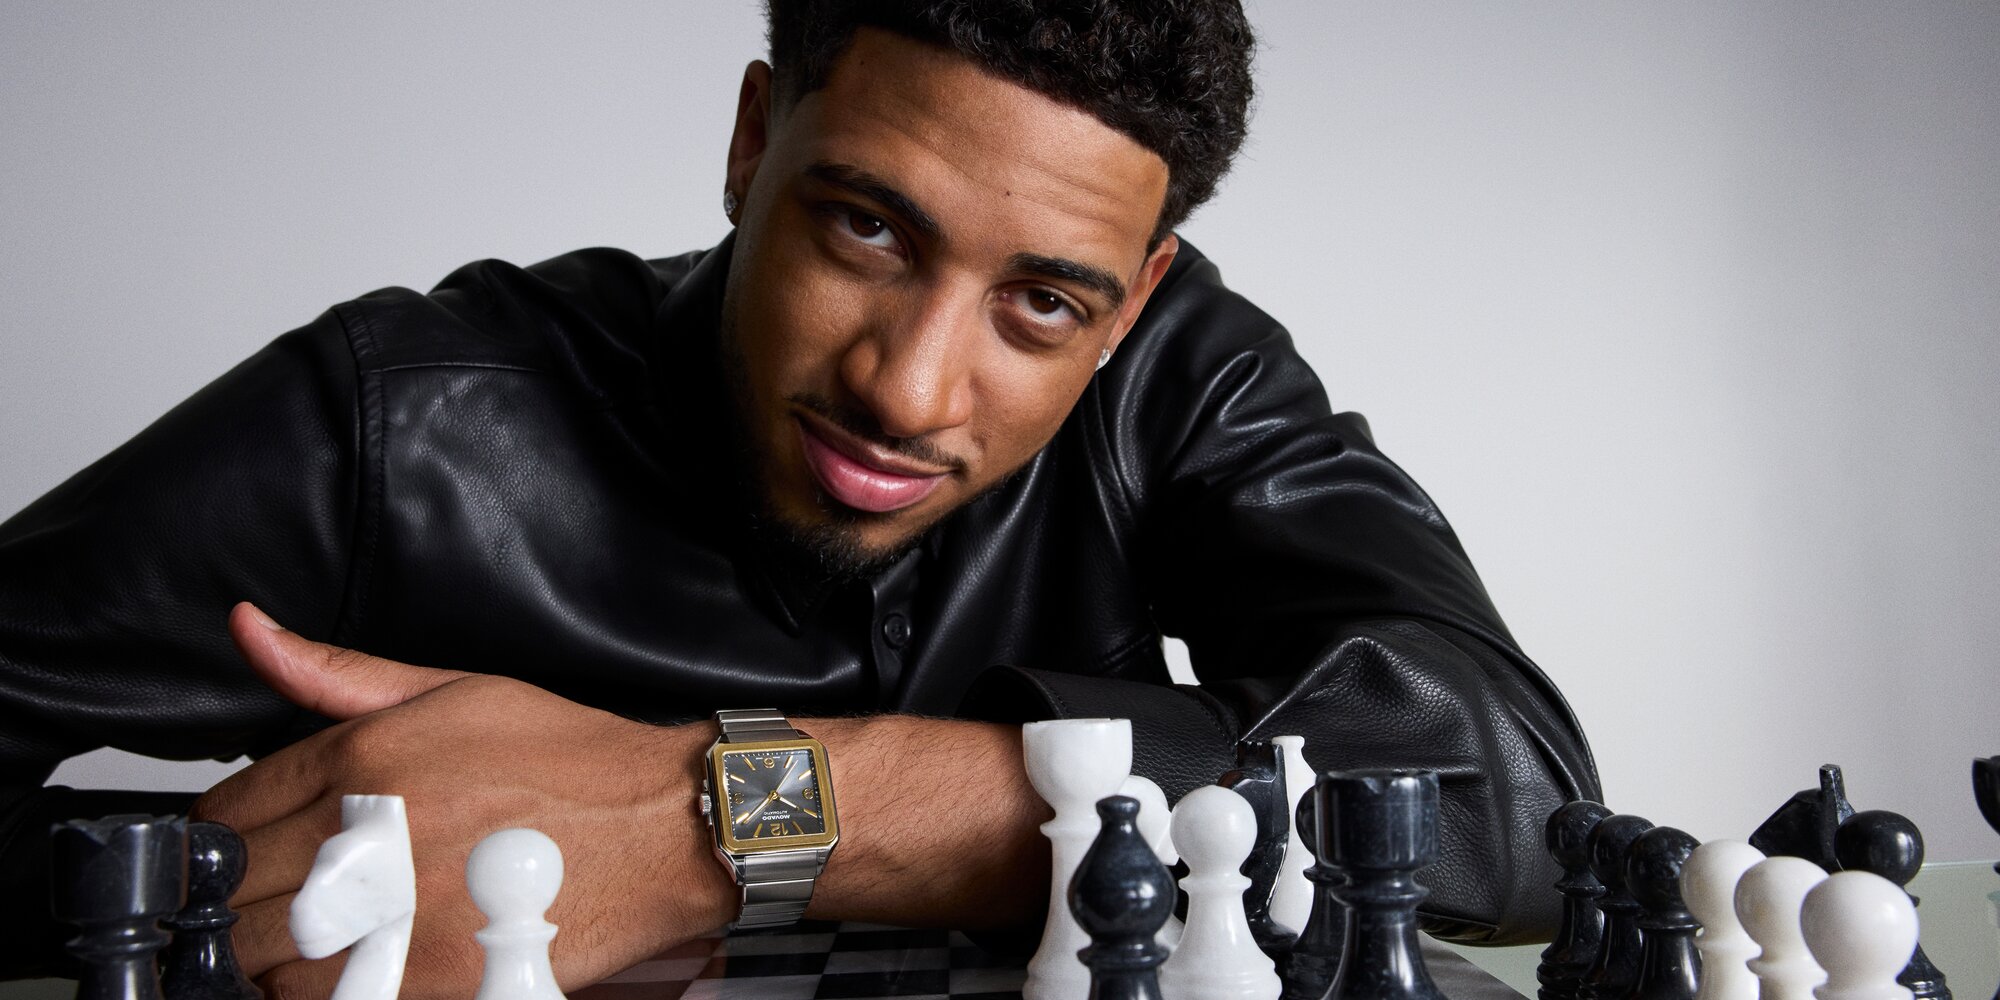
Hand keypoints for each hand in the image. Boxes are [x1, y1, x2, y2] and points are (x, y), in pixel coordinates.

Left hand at [192, 603, 733, 999]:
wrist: (665, 830)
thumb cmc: (572, 762)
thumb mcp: (456, 689)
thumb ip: (338, 673)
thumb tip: (250, 630)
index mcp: (366, 756)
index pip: (227, 809)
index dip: (228, 830)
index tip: (253, 840)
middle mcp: (370, 835)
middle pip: (232, 887)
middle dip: (245, 890)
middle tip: (288, 887)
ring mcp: (394, 915)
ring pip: (259, 954)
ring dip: (274, 945)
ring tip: (325, 928)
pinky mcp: (421, 981)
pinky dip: (318, 986)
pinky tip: (358, 960)